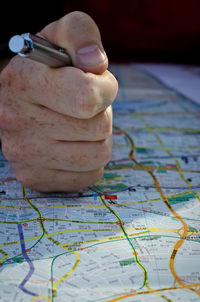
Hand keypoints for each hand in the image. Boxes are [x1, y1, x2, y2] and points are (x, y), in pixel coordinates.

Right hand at [0, 12, 117, 191]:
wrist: (20, 100)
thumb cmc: (48, 70)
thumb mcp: (60, 37)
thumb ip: (81, 34)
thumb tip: (96, 63)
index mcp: (23, 82)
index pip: (86, 98)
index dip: (105, 90)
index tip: (98, 83)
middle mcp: (16, 121)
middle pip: (98, 128)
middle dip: (101, 114)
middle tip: (84, 107)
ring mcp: (24, 154)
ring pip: (98, 155)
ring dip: (98, 138)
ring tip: (80, 125)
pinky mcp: (34, 176)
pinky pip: (89, 175)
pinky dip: (90, 160)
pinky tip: (74, 145)